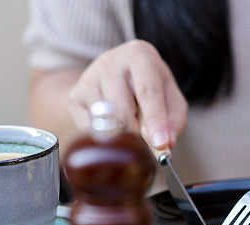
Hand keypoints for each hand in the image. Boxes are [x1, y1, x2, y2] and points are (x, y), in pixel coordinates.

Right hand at [69, 39, 187, 149]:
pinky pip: (89, 129)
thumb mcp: (170, 98)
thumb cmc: (150, 87)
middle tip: (144, 141)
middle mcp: (109, 62)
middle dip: (135, 133)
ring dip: (120, 133)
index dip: (155, 120)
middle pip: (122, 110)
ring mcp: (88, 78)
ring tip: (128, 123)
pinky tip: (112, 123)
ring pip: (105, 121)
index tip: (160, 144)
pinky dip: (105, 136)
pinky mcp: (75, 96)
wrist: (117, 74)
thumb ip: (174, 120)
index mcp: (139, 55)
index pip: (148, 91)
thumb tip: (165, 144)